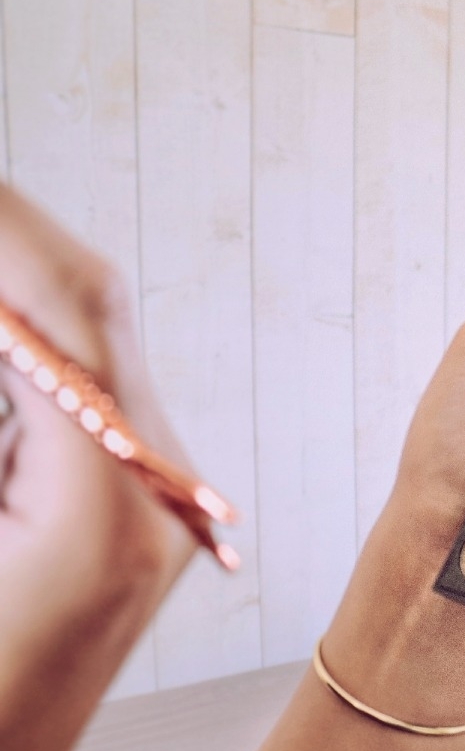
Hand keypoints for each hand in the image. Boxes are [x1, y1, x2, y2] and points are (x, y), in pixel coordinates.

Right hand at [0, 186, 194, 712]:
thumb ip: (5, 400)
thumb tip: (7, 323)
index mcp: (109, 501)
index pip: (68, 310)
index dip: (8, 232)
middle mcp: (162, 494)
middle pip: (92, 312)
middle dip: (14, 244)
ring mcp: (161, 507)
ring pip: (91, 349)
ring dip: (19, 293)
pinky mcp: (139, 518)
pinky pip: (88, 404)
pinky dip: (31, 359)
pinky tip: (4, 339)